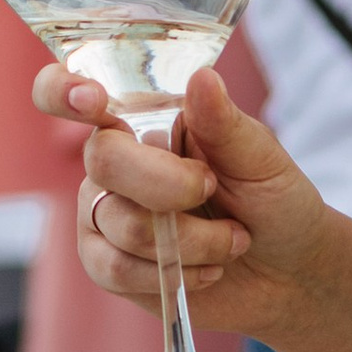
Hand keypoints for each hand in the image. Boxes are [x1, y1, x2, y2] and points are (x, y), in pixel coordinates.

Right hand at [37, 59, 331, 343]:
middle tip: (214, 190)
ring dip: (193, 240)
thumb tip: (201, 78)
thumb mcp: (262, 159)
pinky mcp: (107, 263)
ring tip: (231, 239)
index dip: (63, 90)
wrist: (288, 272)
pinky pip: (116, 269)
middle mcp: (114, 159)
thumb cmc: (274, 202)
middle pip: (103, 159)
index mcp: (146, 116)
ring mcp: (104, 212)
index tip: (93, 100)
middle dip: (169, 186)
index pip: (73, 90)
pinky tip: (207, 269)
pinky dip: (175, 273)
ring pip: (121, 224)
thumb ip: (225, 124)